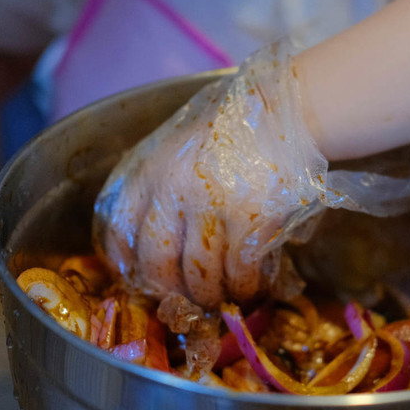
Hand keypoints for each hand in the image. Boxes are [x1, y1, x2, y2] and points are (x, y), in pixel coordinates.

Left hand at [93, 41, 329, 310]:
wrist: (290, 110)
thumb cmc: (238, 124)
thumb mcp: (183, 140)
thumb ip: (163, 179)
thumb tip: (159, 238)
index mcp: (151, 167)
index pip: (119, 228)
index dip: (125, 260)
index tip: (138, 276)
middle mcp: (173, 190)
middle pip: (156, 264)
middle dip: (171, 290)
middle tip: (186, 299)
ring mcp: (211, 207)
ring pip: (199, 277)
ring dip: (212, 295)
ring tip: (224, 296)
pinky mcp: (249, 222)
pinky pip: (239, 273)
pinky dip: (245, 287)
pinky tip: (252, 286)